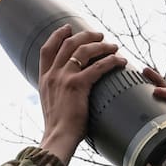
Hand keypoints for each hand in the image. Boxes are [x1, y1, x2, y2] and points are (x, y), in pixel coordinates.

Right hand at [38, 25, 126, 165]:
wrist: (58, 137)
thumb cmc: (58, 128)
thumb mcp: (51, 105)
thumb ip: (57, 93)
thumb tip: (68, 93)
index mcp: (44, 79)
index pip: (47, 50)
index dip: (57, 36)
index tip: (67, 28)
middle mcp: (53, 74)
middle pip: (68, 44)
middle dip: (85, 36)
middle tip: (98, 35)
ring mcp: (64, 78)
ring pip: (83, 51)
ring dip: (100, 45)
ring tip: (113, 45)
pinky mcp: (78, 85)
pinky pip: (98, 66)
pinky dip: (111, 61)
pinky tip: (120, 60)